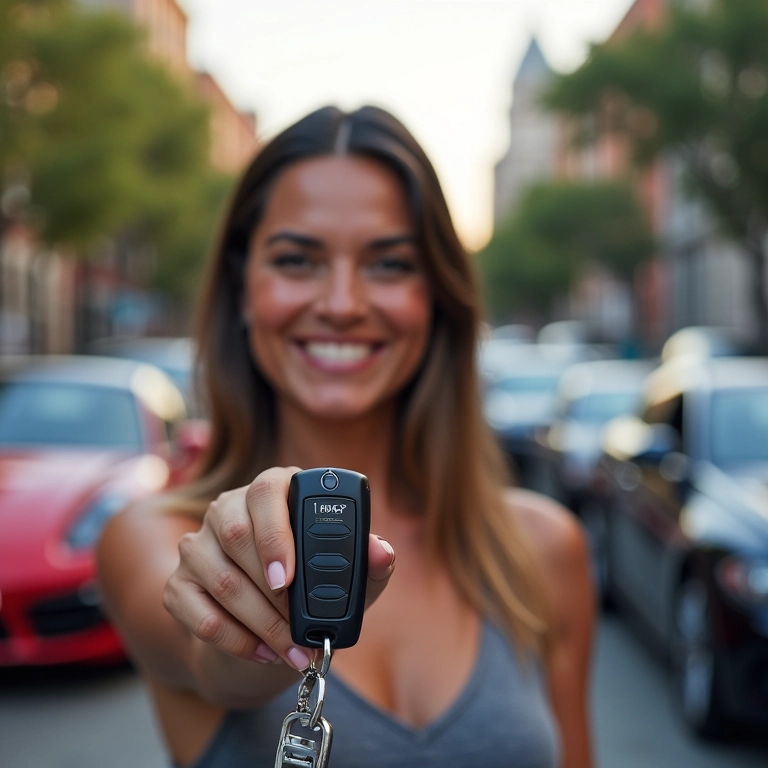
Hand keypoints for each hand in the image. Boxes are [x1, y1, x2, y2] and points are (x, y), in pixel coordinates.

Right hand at [163, 467, 394, 671]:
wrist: (268, 627)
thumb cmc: (313, 586)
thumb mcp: (348, 576)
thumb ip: (368, 561)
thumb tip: (380, 552)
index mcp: (273, 490)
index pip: (266, 490)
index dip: (276, 533)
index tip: (289, 579)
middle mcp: (228, 507)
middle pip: (236, 536)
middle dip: (272, 592)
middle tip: (301, 629)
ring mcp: (197, 544)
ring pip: (219, 579)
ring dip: (260, 623)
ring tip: (293, 650)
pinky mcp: (178, 584)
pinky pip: (198, 614)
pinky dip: (235, 641)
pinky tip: (265, 653)